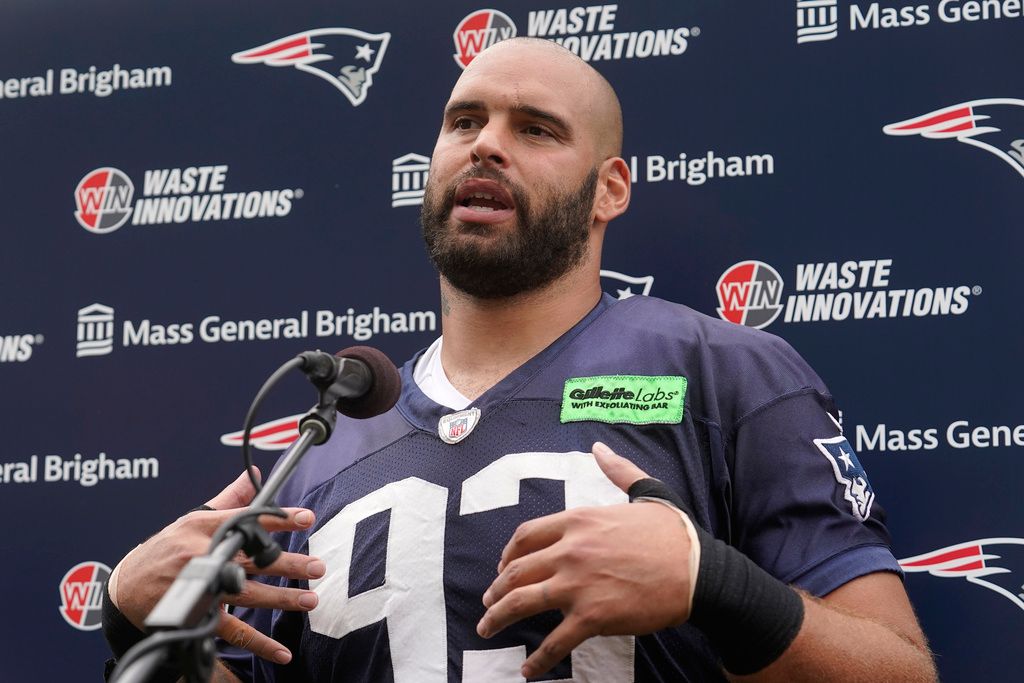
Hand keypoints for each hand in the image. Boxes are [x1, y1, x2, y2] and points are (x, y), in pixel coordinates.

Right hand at [113, 469, 323, 664]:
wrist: (127, 587)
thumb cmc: (165, 549)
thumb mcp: (193, 518)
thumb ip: (229, 499)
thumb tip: (254, 475)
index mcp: (204, 528)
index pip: (247, 519)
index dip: (279, 519)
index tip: (306, 518)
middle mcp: (204, 556)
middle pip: (252, 560)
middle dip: (287, 564)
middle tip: (317, 566)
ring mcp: (202, 588)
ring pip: (247, 594)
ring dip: (281, 599)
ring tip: (309, 600)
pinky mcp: (199, 615)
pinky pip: (233, 631)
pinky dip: (258, 644)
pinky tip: (282, 651)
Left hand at [477, 442, 694, 677]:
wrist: (697, 570)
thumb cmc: (673, 533)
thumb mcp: (645, 491)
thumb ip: (617, 470)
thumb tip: (600, 447)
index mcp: (579, 520)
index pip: (526, 535)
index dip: (508, 553)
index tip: (503, 566)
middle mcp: (570, 550)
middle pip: (517, 570)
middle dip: (496, 588)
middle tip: (487, 602)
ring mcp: (578, 584)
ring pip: (522, 602)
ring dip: (498, 617)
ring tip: (487, 628)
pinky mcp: (592, 617)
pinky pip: (555, 641)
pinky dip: (539, 659)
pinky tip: (529, 670)